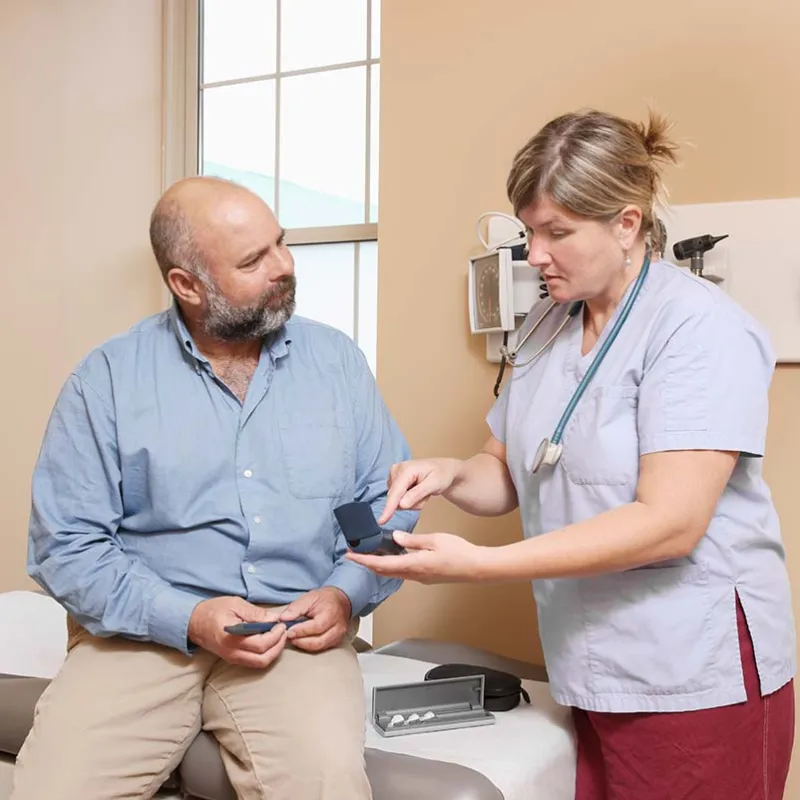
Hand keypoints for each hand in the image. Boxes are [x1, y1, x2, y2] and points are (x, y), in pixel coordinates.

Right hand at [188, 596, 286, 668]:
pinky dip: (265, 654)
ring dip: (273, 652)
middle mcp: (233, 652)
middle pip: (263, 659)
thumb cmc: (213, 610)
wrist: (194, 622)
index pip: (261, 644)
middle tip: (283, 631)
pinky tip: (269, 641)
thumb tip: (274, 619)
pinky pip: (253, 662)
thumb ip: (255, 613)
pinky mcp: (233, 659)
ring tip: (278, 636)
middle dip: (278, 646)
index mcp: (232, 638)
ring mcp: (232, 658)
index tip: (281, 624)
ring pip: (259, 663)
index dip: (276, 635)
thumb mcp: (235, 604)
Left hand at [265, 587, 351, 652]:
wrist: (340, 600)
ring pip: (320, 647)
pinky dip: (310, 646)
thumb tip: (283, 619)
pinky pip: (322, 648)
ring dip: (304, 645)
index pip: (316, 627)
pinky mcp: (337, 641)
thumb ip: (295, 608)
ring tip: (294, 638)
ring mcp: (339, 635)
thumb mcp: (309, 597)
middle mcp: (338, 627)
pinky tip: (302, 640)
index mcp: (331, 613)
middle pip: (319, 641)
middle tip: (289, 637)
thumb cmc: (324, 599)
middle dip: (301, 641)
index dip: (301, 631)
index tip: (288, 631)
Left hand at [346, 531, 486, 583]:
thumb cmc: (459, 552)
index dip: (363, 560)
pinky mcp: (426, 577)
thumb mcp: (434, 540)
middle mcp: (414, 575)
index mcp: (413, 565)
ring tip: (370, 552)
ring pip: (393, 572)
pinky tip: (393, 555)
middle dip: (367, 562)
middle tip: (355, 552)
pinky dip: (392, 564)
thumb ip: (412, 540)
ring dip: (379, 564)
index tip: (350, 556)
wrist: (476, 568)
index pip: (381, 564)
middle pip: (383, 571)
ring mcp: (420, 578)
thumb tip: (395, 538)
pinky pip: (403, 571)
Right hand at [377, 458, 461, 524]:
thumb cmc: (441, 474)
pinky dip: (410, 499)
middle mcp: (396, 470)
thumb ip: (417, 494)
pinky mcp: (395, 481)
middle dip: (412, 502)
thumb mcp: (434, 484)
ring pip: (397, 501)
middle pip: (396, 498)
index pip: (395, 492)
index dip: (388, 507)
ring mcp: (394, 475)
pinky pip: (399, 499)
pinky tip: (418, 491)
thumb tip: (401, 504)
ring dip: (412, 502)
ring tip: (424, 491)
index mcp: (406, 469)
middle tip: (426, 494)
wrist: (444, 470)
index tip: (382, 520)